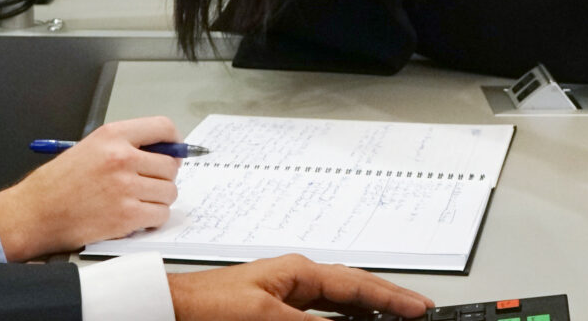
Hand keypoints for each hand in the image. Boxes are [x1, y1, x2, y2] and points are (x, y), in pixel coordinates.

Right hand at [0, 116, 181, 259]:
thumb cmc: (59, 183)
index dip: (174, 142)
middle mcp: (121, 158)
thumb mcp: (90, 148)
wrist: (35, 212)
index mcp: (112, 135)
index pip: (163, 128)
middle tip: (149, 184)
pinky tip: (135, 216)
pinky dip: (153, 219)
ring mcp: (125, 187)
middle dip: (164, 177)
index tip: (174, 151)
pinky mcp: (126, 216)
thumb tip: (164, 152)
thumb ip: (126, 145)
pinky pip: (160, 215)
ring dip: (158, 200)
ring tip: (138, 201)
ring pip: (169, 192)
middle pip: (171, 165)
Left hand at [168, 253, 433, 320]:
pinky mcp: (273, 314)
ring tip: (391, 320)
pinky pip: (318, 316)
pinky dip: (339, 320)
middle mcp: (296, 282)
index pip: (358, 286)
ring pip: (338, 306)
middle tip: (417, 313)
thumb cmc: (206, 303)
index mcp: (299, 272)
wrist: (168, 310)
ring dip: (364, 314)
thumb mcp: (266, 316)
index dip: (392, 298)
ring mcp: (286, 298)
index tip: (419, 309)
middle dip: (386, 303)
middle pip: (354, 293)